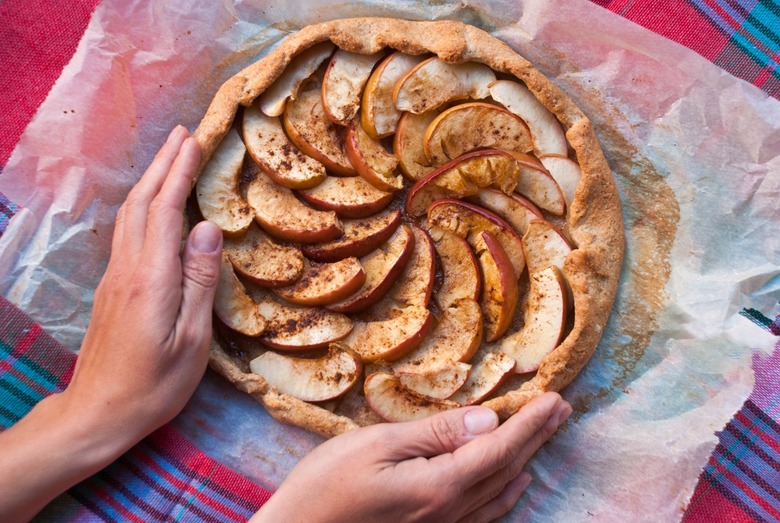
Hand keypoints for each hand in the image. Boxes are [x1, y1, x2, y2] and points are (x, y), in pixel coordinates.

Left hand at [66, 125, 221, 442]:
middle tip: (184, 132)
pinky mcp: (112, 288)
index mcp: (151, 278)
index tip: (195, 140)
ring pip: (130, 214)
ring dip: (150, 180)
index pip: (166, 211)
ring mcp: (115, 277)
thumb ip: (199, 281)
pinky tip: (153, 203)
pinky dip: (143, 204)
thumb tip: (206, 228)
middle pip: (143, 203)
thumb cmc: (155, 384)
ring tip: (170, 156)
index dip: (180, 172)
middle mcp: (128, 269)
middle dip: (163, 164)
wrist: (99, 412)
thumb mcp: (191, 340)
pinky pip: (127, 231)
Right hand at [251, 392, 571, 522]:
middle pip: (506, 471)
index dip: (530, 423)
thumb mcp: (377, 446)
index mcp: (439, 487)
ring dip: (527, 461)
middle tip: (561, 408)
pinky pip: (484, 517)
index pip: (499, 450)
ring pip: (500, 494)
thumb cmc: (326, 488)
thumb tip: (487, 421)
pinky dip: (506, 495)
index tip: (555, 399)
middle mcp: (450, 514)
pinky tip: (514, 485)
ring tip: (545, 436)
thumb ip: (435, 434)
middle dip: (537, 437)